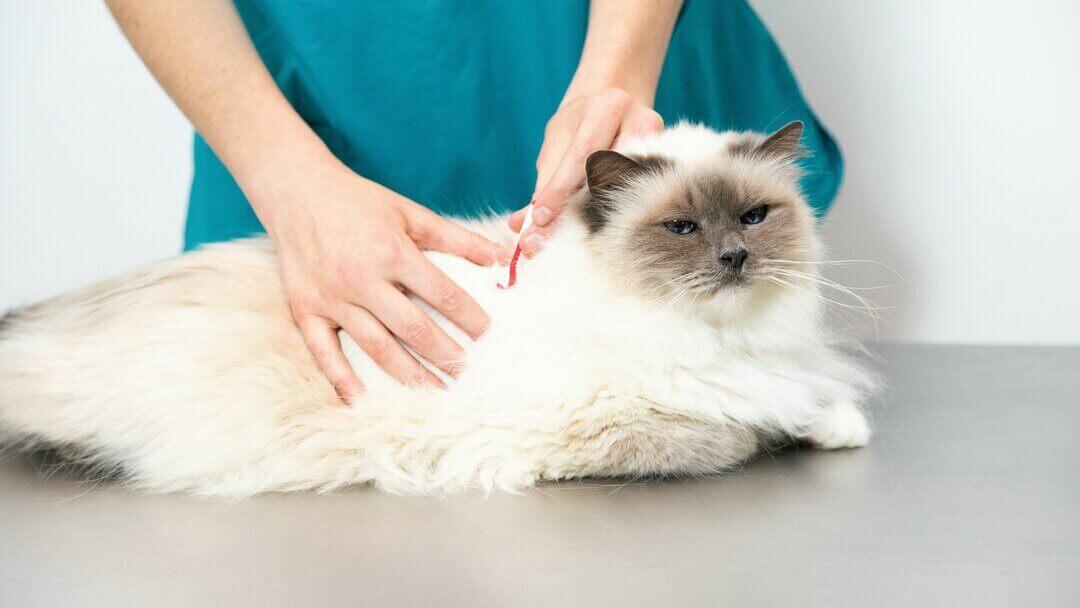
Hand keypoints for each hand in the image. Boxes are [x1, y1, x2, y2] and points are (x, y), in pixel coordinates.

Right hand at [260, 160, 510, 401]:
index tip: (490, 337)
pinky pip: (325, 354)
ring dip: (410, 376)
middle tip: (470, 375)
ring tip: (437, 394)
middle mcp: (361, 279)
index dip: (470, 318)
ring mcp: (331, 299)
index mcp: (391, 252)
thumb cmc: (360, 203)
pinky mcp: (305, 311)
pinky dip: (344, 381)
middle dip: (446, 355)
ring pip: (377, 348)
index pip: (442, 294)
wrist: (296, 191)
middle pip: (413, 328)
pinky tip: (366, 402)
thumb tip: (501, 257)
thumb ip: (457, 238)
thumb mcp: (410, 212)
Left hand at [509, 87, 663, 254]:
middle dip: (576, 210)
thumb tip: (523, 223)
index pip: (582, 154)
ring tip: (572, 238)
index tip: (539, 218)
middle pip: (608, 175)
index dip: (560, 189)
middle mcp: (639, 120)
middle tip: (550, 237)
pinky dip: (615, 215)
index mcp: (607, 106)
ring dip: (597, 217)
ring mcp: (660, 142)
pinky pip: (639, 195)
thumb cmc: (581, 125)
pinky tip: (600, 232)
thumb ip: (544, 181)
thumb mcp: (558, 142)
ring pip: (626, 189)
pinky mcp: (670, 162)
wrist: (616, 102)